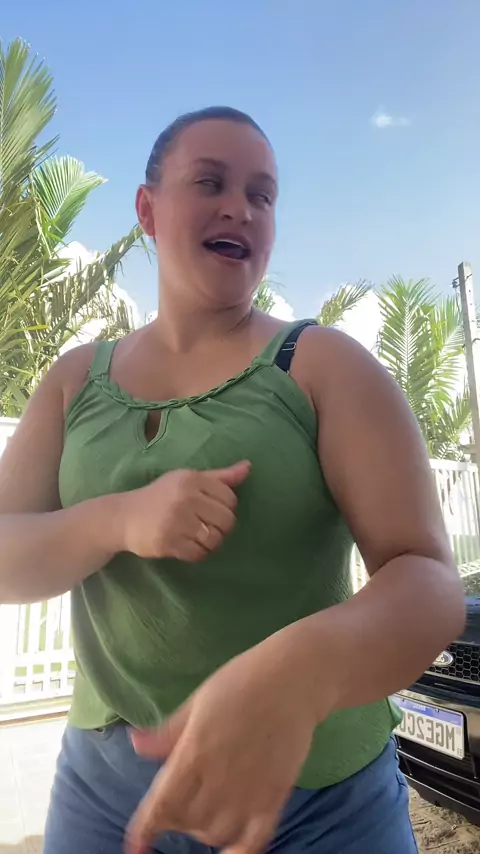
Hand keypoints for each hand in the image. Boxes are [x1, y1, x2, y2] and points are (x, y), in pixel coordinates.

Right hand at [119, 461, 249, 561]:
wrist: (123, 516)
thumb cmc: (161, 496)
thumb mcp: (188, 480)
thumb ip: (220, 477)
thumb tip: (248, 467)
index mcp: (192, 479)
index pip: (230, 499)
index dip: (226, 508)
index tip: (212, 511)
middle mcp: (186, 498)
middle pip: (226, 520)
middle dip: (221, 528)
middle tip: (208, 528)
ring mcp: (177, 521)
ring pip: (214, 539)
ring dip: (211, 543)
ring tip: (199, 538)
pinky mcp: (168, 542)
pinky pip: (198, 554)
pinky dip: (198, 554)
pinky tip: (188, 547)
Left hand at [126, 637, 319, 853]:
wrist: (292, 681)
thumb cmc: (241, 682)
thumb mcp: (197, 701)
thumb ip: (168, 731)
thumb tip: (135, 744)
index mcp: (194, 752)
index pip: (162, 804)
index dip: (145, 828)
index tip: (135, 844)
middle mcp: (218, 779)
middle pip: (186, 821)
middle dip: (174, 819)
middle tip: (177, 805)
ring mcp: (249, 792)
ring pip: (215, 834)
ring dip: (202, 830)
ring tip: (204, 813)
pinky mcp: (275, 797)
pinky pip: (253, 841)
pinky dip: (237, 853)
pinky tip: (229, 850)